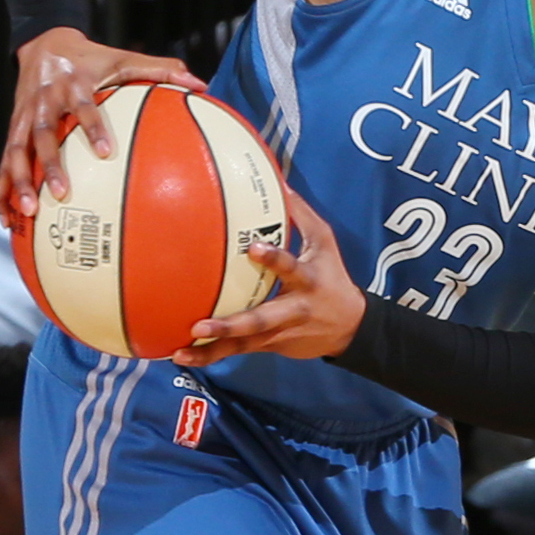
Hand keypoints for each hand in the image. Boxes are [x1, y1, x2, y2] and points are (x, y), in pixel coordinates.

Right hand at [0, 28, 205, 224]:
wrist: (45, 43)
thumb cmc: (93, 59)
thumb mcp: (124, 59)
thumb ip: (161, 70)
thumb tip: (202, 84)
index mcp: (73, 85)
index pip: (83, 107)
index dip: (92, 128)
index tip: (105, 152)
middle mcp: (45, 101)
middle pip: (41, 134)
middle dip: (49, 164)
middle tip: (61, 193)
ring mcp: (25, 116)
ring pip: (16, 150)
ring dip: (18, 180)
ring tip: (28, 209)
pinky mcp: (14, 128)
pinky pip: (6, 160)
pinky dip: (4, 188)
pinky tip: (9, 217)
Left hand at [174, 191, 365, 365]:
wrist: (352, 328)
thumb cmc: (333, 278)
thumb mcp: (326, 244)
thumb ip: (301, 214)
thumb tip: (277, 178)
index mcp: (307, 282)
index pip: (291, 268)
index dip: (274, 259)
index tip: (254, 248)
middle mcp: (292, 310)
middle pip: (261, 320)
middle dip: (232, 324)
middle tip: (200, 325)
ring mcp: (279, 332)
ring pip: (244, 343)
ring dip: (212, 348)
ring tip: (182, 350)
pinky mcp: (270, 346)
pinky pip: (238, 350)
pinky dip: (211, 355)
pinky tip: (182, 355)